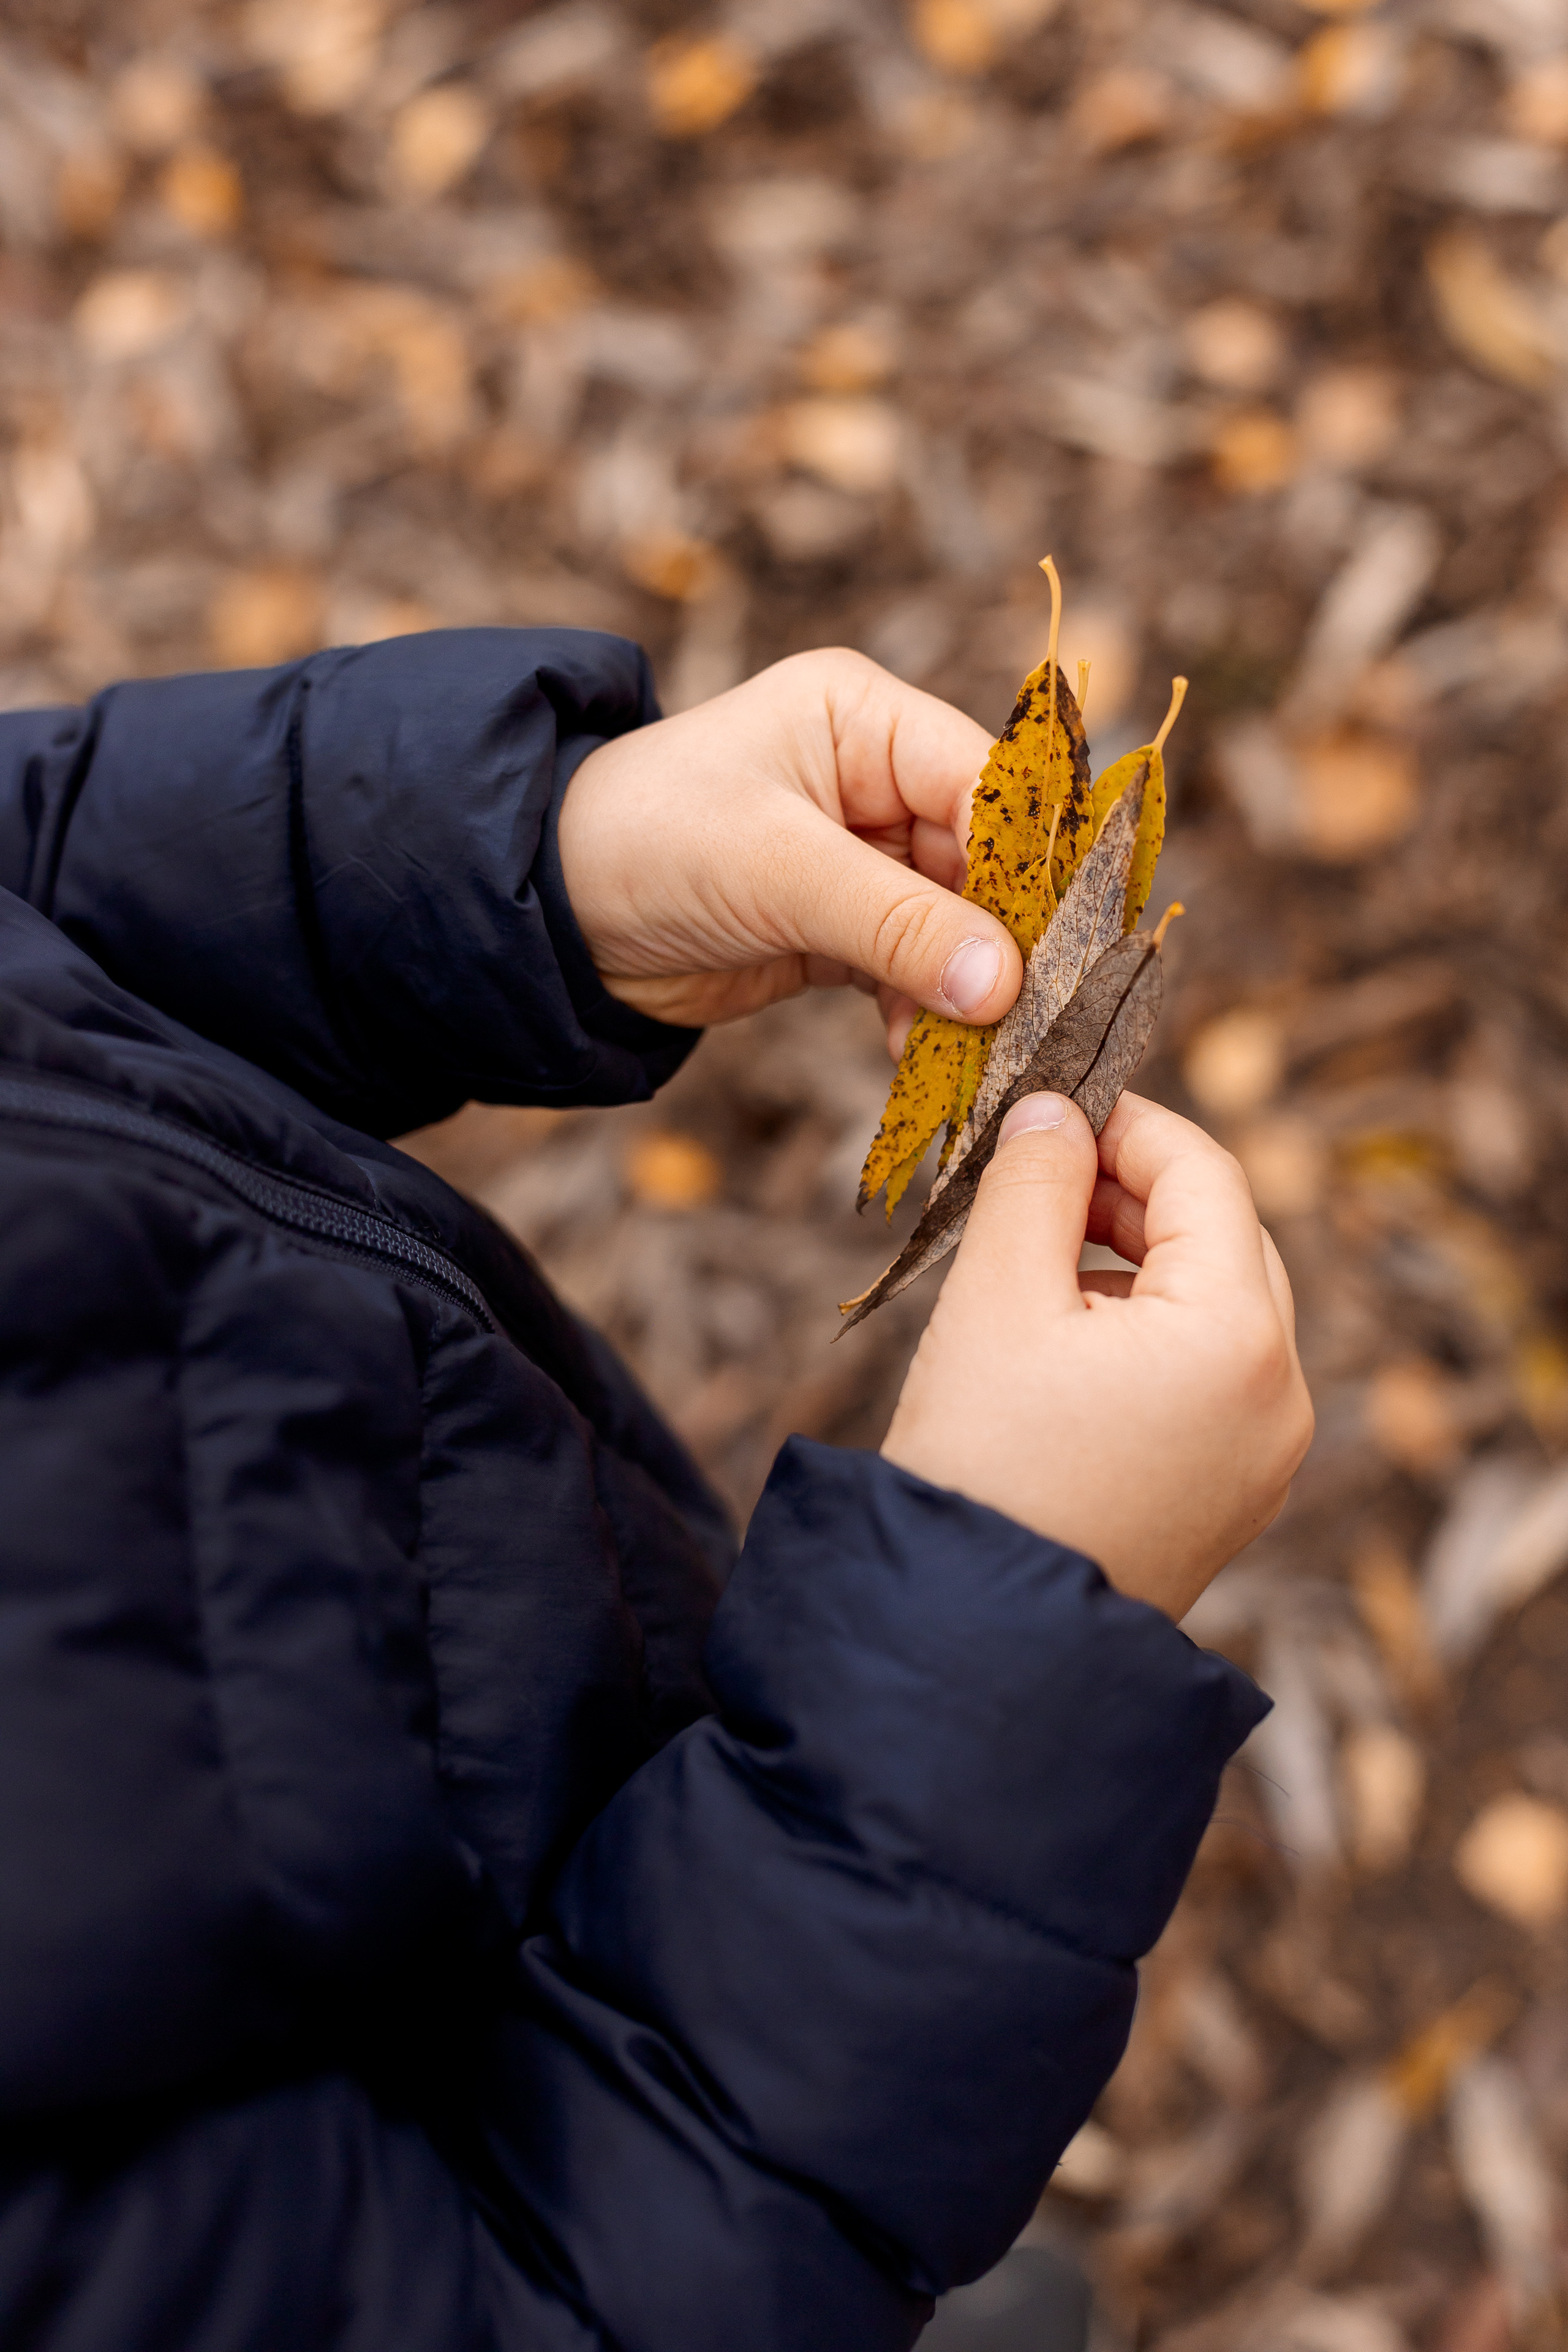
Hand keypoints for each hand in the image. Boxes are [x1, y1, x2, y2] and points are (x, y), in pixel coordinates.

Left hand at [557, 650, 1020, 1045]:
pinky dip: (924, 1010)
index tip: (1057, 944)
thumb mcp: (776, 870)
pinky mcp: (841, 925)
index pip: (989, 780)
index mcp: (864, 719)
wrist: (548, 916)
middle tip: (1027, 1014)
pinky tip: (921, 1053)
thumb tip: (1002, 983)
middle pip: (985, 858)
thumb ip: (894, 924)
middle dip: (1002, 938)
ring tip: (975, 1048)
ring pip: (955, 923)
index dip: (1030, 861)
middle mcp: (875, 778)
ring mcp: (862, 856)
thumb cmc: (646, 843)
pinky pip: (913, 968)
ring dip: (966, 987)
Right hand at [882, 1090, 1313, 1620]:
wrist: (972, 1641)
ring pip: (1217, 1310)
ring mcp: (1265, 1456)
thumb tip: (1052, 1110)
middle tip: (1039, 1174)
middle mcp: (1282, 1396)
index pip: (1208, 1176)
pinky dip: (1146, 1335)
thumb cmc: (982, 1465)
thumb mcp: (995, 1297)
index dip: (1128, 1124)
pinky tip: (1063, 1340)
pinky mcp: (1230, 1496)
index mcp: (1241, 1336)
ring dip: (1135, 1263)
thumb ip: (1033, 1183)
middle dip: (1133, 1194)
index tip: (1054, 1105)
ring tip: (1034, 1259)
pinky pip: (1209, 1380)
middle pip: (1227, 1241)